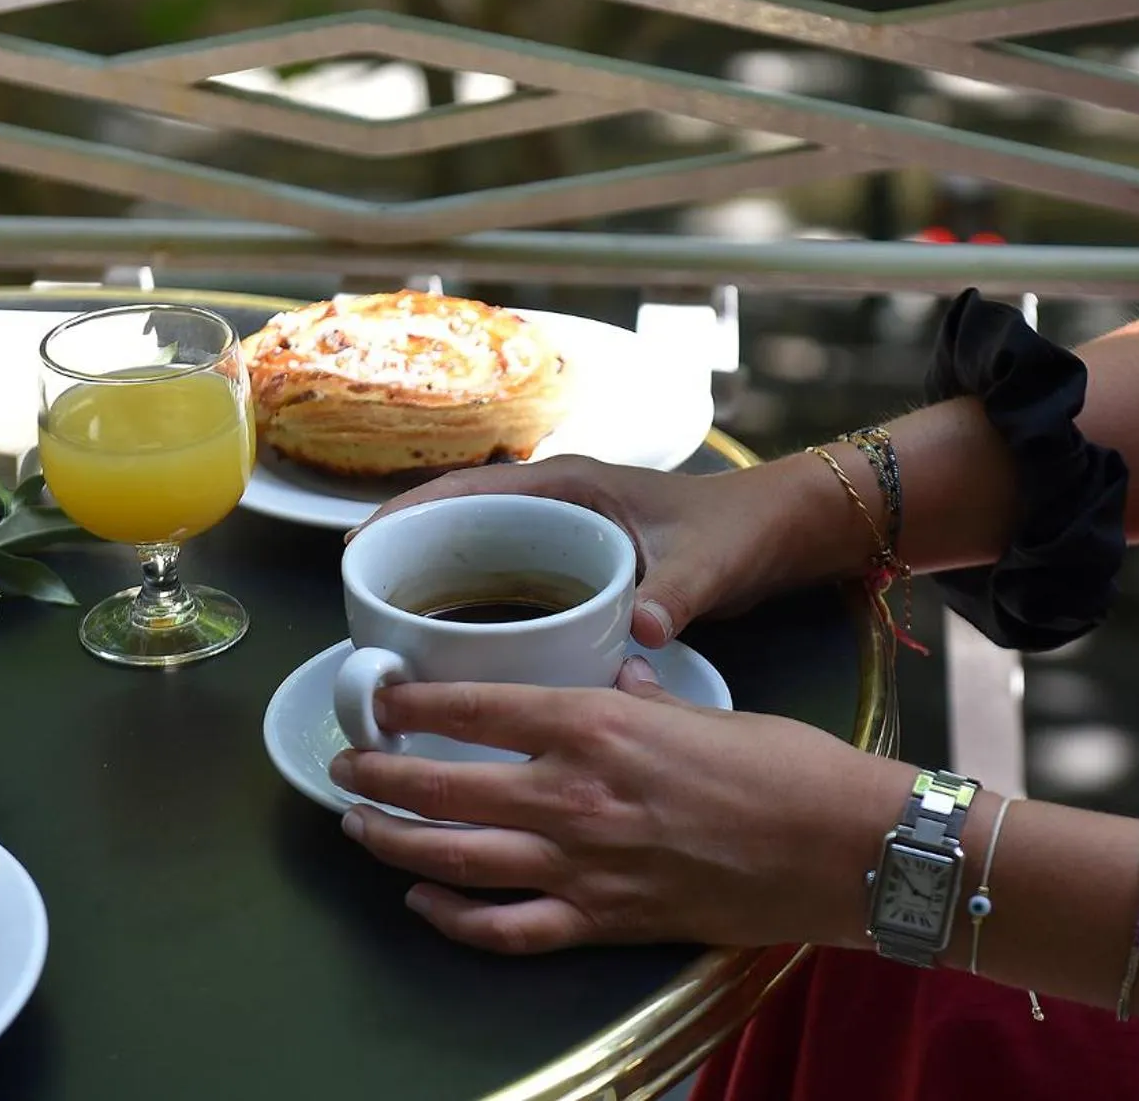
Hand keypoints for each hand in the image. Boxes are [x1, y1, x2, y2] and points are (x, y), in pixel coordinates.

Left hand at [330, 657, 912, 953]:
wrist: (845, 848)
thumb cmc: (788, 767)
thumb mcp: (705, 708)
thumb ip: (642, 697)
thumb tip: (613, 677)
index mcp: (599, 727)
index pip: (477, 708)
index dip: (415, 704)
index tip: (383, 698)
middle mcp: (575, 797)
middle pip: (445, 786)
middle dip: (381, 774)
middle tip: (347, 764)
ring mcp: (585, 868)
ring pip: (457, 858)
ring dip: (395, 841)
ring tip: (358, 825)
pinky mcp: (607, 922)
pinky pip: (508, 930)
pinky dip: (454, 919)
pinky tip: (424, 901)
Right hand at [350, 455, 845, 646]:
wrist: (783, 533)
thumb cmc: (740, 531)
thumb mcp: (706, 564)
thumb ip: (675, 596)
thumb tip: (643, 633)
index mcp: (568, 485)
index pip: (465, 490)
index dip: (406, 515)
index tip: (357, 549)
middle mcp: (554, 503)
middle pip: (455, 522)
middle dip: (403, 555)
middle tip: (355, 607)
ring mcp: (561, 532)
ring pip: (475, 552)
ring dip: (432, 583)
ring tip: (382, 636)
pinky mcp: (573, 564)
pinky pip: (502, 579)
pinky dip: (469, 604)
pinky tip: (448, 652)